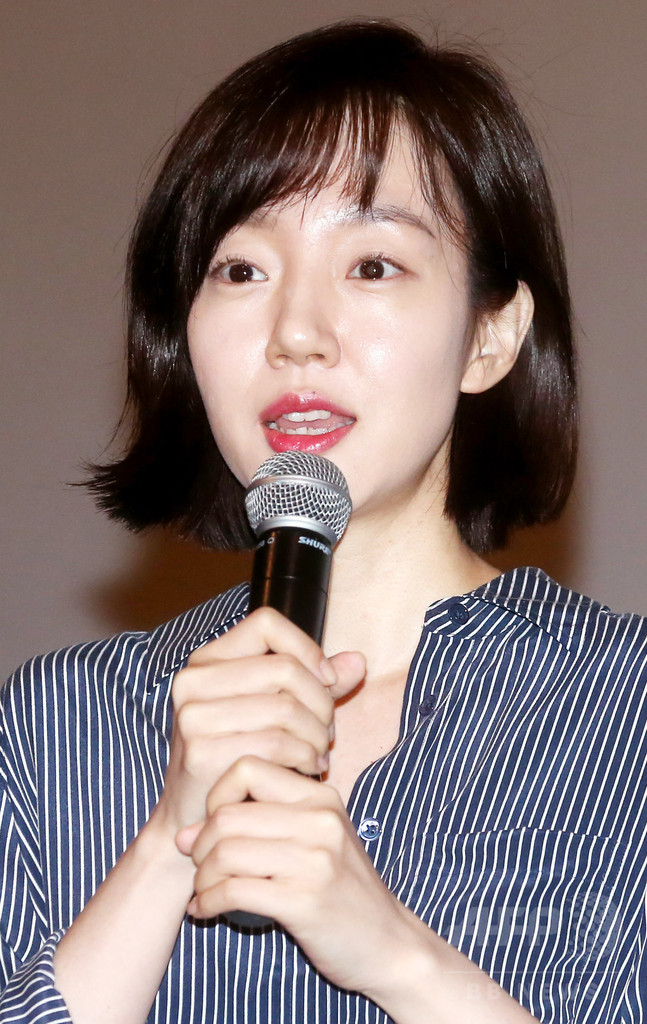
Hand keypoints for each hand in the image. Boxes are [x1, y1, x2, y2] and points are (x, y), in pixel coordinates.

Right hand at [151, 608, 364, 839]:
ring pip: (286, 707)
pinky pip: (276, 742)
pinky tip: (307, 768)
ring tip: (319, 753)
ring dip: (316, 735)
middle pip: (285, 668)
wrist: (197, 819)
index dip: (306, 647)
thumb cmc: (239, 757)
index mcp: (208, 661)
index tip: (327, 681)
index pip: (267, 623)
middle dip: (321, 703)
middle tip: (327, 732)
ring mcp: (193, 715)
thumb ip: (316, 685)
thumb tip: (358, 661)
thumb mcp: (276, 712)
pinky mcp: (201, 750)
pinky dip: (304, 756)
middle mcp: (194, 680)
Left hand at [178, 755, 416, 997]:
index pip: (247, 768)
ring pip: (225, 852)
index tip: (216, 824)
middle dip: (200, 845)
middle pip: (227, 815)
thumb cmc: (340, 889)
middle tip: (200, 866)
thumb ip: (254, 828)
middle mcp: (320, 820)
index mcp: (320, 797)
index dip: (216, 794)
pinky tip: (206, 910)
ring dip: (201, 877)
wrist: (388, 942)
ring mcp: (314, 860)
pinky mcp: (304, 901)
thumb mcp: (311, 842)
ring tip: (203, 890)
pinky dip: (208, 902)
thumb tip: (182, 834)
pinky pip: (233, 891)